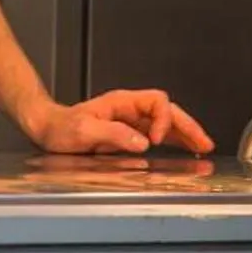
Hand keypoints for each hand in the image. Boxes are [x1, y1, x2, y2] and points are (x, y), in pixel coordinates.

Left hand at [22, 89, 213, 155]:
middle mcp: (129, 109)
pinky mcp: (128, 132)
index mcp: (122, 102)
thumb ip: (112, 134)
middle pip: (168, 111)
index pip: (156, 102)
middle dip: (188, 126)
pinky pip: (157, 133)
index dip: (163, 120)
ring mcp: (130, 120)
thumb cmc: (60, 128)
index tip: (157, 140)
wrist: (46, 129)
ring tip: (203, 147)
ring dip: (185, 134)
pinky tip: (183, 150)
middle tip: (204, 143)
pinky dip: (173, 141)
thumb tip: (142, 141)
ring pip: (166, 122)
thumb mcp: (83, 131)